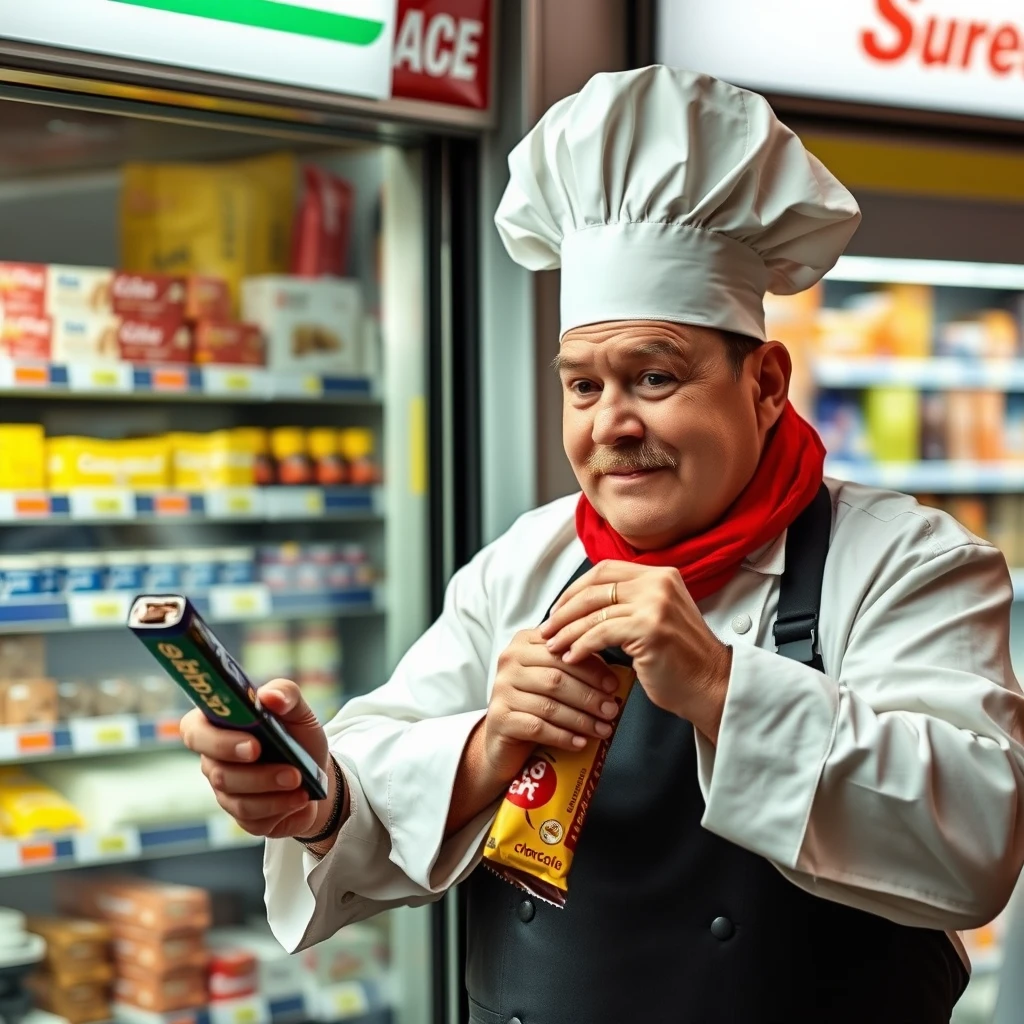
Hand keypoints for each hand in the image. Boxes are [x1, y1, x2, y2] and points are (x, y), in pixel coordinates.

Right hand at [181, 679, 332, 839]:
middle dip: (257, 774)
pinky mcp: (242, 817)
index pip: (193, 730)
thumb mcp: (298, 709)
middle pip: (217, 772)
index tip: (253, 744)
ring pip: (236, 799)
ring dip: (274, 792)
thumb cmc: (298, 735)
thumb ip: (285, 693)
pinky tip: (301, 799)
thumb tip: (270, 697)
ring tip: (302, 784)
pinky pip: (253, 819)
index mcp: (219, 725)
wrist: (318, 772)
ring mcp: (225, 791)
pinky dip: (281, 809)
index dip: (217, 740)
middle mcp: (214, 760)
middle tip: (291, 771)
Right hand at [482, 628, 622, 783]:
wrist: (502, 737)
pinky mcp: (499, 718)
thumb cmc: (533, 703)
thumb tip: (613, 676)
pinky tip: (580, 743)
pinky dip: (563, 736)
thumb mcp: (552, 678)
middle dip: (589, 696)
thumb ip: (574, 667)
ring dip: (581, 719)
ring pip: (549, 704)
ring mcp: (501, 690)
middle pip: (556, 678)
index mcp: (524, 643)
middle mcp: (509, 662)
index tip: (614, 684)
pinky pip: (537, 727)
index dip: (591, 668)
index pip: (563, 651)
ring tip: (603, 729)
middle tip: (612, 710)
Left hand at [539, 562, 731, 741]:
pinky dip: (581, 646)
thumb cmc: (682, 659)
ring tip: (553, 646)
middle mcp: (659, 583)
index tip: (558, 609)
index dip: (575, 589)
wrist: (712, 685)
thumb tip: (582, 605)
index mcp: (660, 575)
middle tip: (547, 629)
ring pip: (594, 613)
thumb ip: (629, 603)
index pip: (604, 571)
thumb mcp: (657, 617)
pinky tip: (572, 657)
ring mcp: (655, 604)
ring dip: (567, 631)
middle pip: (594, 588)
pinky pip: (600, 634)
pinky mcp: (649, 628)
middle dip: (564, 611)